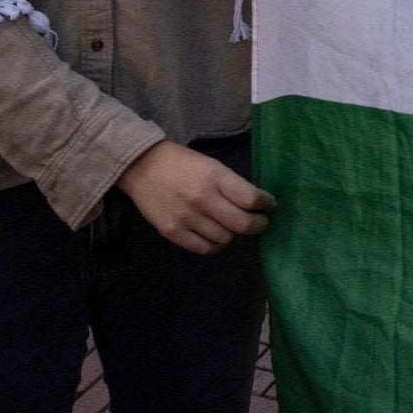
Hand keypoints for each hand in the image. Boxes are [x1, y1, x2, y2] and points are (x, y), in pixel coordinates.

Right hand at [115, 140, 276, 253]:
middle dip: (258, 225)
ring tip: (233, 226)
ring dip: (234, 234)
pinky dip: (215, 245)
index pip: (251, 199)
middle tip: (261, 222)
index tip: (269, 205)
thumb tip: (255, 204)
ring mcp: (186, 218)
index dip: (266, 204)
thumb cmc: (182, 163)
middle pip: (242, 224)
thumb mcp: (211, 165)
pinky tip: (216, 236)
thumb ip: (231, 185)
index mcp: (215, 177)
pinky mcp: (172, 232)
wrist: (142, 167)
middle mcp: (202, 199)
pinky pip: (204, 248)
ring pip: (225, 239)